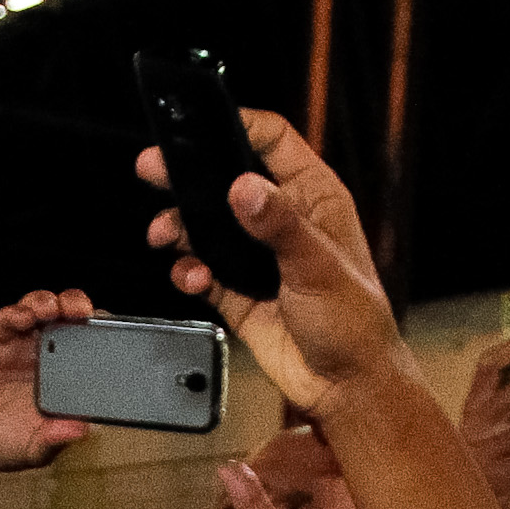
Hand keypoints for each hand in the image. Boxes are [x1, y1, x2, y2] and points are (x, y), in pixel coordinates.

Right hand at [0, 288, 97, 493]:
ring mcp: (18, 343)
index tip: (109, 331)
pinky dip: (17, 312)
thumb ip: (54, 441)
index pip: (88, 345)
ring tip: (54, 310)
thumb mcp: (32, 450)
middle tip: (83, 312)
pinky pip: (6, 317)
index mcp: (63, 376)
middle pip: (68, 317)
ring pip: (39, 308)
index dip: (100, 332)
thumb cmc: (1, 442)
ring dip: (50, 303)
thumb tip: (82, 431)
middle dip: (79, 307)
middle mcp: (43, 354)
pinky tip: (24, 316)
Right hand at [139, 112, 400, 415]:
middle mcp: (282, 220)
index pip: (273, 141)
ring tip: (165, 234)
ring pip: (206, 225)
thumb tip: (243, 188)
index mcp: (313, 198)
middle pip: (226, 178)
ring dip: (180, 227)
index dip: (238, 124)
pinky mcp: (239, 291)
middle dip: (188, 175)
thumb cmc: (354, 325)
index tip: (202, 121)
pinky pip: (201, 269)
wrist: (345, 387)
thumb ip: (279, 225)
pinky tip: (194, 278)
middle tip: (154, 169)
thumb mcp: (318, 267)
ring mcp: (258, 255)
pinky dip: (190, 271)